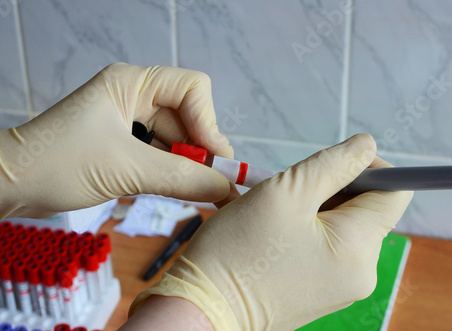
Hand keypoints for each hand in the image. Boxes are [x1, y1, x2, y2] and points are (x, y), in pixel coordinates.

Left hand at [0, 63, 233, 220]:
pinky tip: (173, 190)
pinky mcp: (121, 144)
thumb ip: (181, 177)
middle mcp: (133, 96)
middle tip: (212, 186)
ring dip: (185, 165)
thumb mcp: (127, 170)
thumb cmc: (59, 165)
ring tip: (193, 193)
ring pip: (175, 139)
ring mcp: (127, 120)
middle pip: (187, 117)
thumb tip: (226, 187)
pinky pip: (158, 154)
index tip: (213, 160)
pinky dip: (169, 172)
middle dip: (199, 150)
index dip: (209, 122)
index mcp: (132, 83)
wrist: (10, 184)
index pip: (193, 89)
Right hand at [129, 134, 413, 329]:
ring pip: (341, 226)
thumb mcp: (286, 193)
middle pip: (365, 209)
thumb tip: (365, 146)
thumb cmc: (238, 251)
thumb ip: (333, 164)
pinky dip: (305, 228)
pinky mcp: (319, 290)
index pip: (394, 193)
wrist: (204, 305)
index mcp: (358, 248)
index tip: (331, 163)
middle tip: (289, 190)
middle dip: (331, 188)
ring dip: (313, 207)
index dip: (369, 167)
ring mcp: (339, 285)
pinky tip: (273, 229)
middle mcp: (359, 272)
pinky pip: (325, 246)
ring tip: (274, 212)